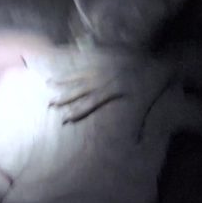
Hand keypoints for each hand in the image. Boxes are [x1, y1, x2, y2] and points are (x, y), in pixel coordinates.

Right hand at [41, 49, 174, 140]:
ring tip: (47, 83)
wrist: (154, 61)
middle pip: (78, 89)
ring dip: (62, 80)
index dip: (76, 112)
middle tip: (49, 103)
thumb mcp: (142, 106)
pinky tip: (63, 62)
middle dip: (63, 96)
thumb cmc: (148, 87)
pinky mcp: (101, 58)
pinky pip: (83, 62)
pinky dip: (72, 64)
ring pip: (77, 75)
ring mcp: (100, 68)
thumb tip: (137, 144)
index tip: (64, 120)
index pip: (89, 104)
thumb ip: (138, 126)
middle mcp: (101, 79)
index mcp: (109, 92)